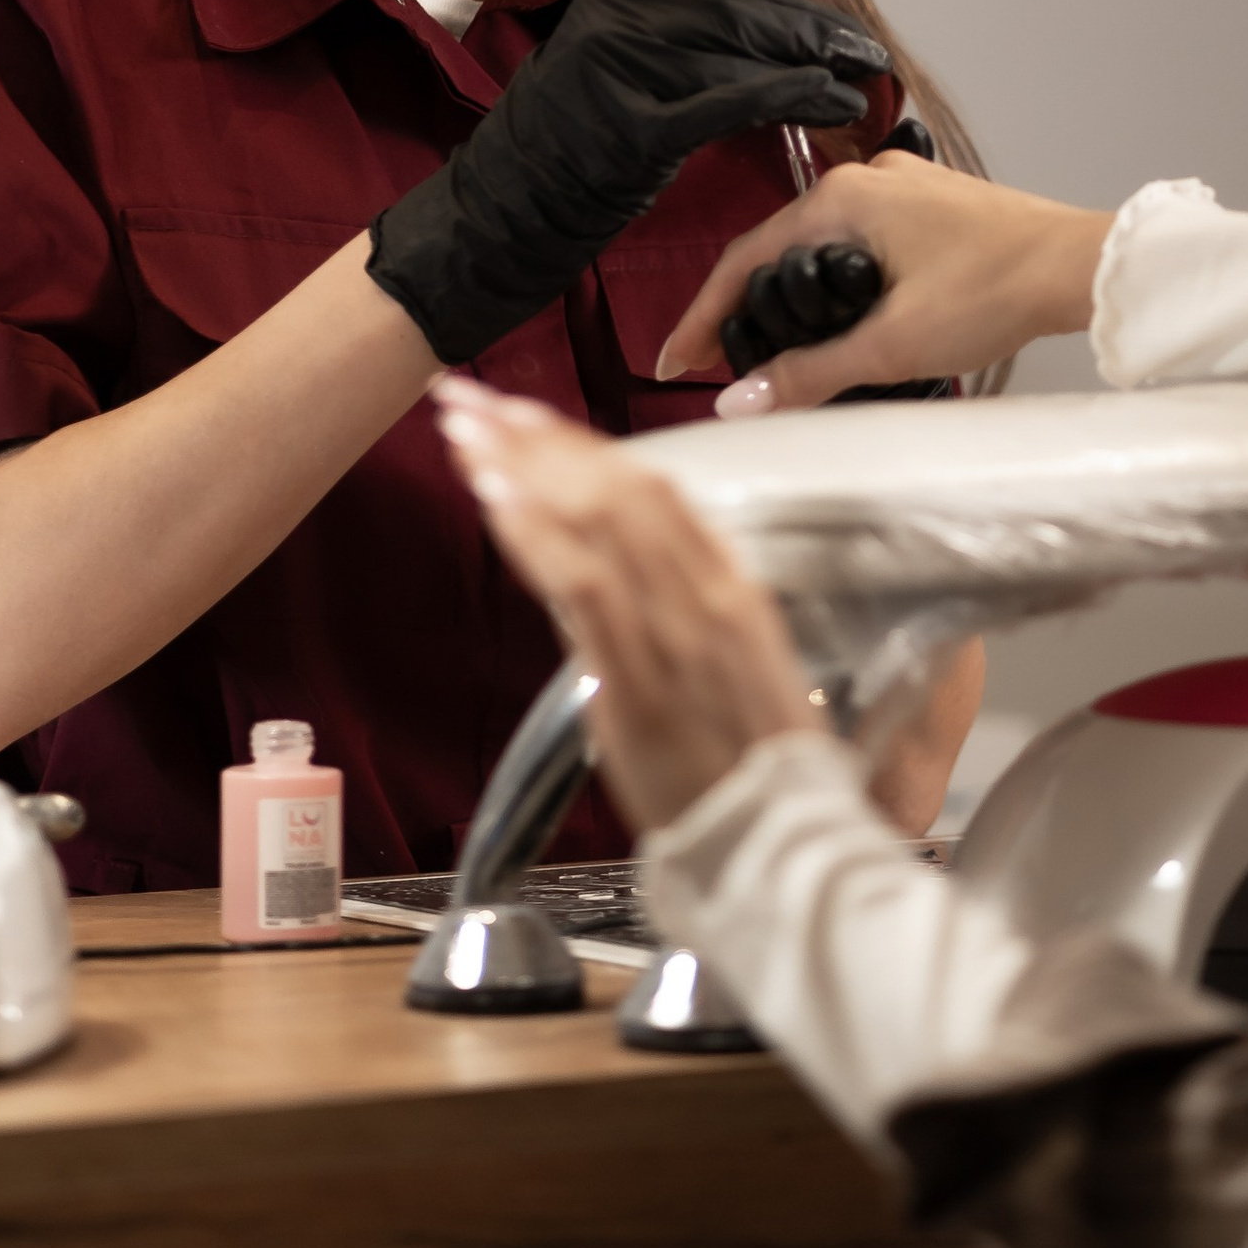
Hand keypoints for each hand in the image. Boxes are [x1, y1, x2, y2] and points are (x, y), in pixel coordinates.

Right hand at [368, 0, 883, 363]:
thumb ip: (690, 37)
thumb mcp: (620, 77)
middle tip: (869, 51)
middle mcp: (612, 23)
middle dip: (813, 31)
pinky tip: (831, 103)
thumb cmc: (564, 158)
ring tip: (864, 81)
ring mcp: (617, 72)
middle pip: (740, 15)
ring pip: (741, 56)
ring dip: (813, 67)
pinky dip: (788, 99)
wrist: (495, 220)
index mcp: (612, 3)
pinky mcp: (630, 128)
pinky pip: (728, 105)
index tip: (843, 26)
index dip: (793, 7)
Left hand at [433, 377, 814, 832]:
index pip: (656, 490)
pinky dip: (536, 535)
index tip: (529, 415)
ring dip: (521, 469)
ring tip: (464, 433)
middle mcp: (704, 598)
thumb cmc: (768, 771)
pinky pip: (582, 589)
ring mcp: (669, 637)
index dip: (584, 446)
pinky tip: (494, 500)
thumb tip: (630, 579)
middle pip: (613, 489)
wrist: (784, 847)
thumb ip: (696, 615)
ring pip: (593, 521)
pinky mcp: (634, 684)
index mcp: (737, 591)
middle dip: (536, 439)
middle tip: (472, 401)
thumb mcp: (750, 669)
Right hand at [656, 152, 1114, 411]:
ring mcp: (904, 189)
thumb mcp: (892, 345)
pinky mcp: (934, 208)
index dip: (704, 316)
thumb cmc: (999, 289)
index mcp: (842, 201)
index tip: (678, 359)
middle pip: (780, 248)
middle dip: (746, 306)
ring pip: (825, 245)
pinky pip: (864, 242)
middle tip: (722, 361)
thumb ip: (809, 373)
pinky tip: (846, 318)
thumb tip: (740, 399)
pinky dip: (840, 281)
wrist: (1082, 267)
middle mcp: (868, 181)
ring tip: (778, 347)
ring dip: (796, 293)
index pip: (744, 259)